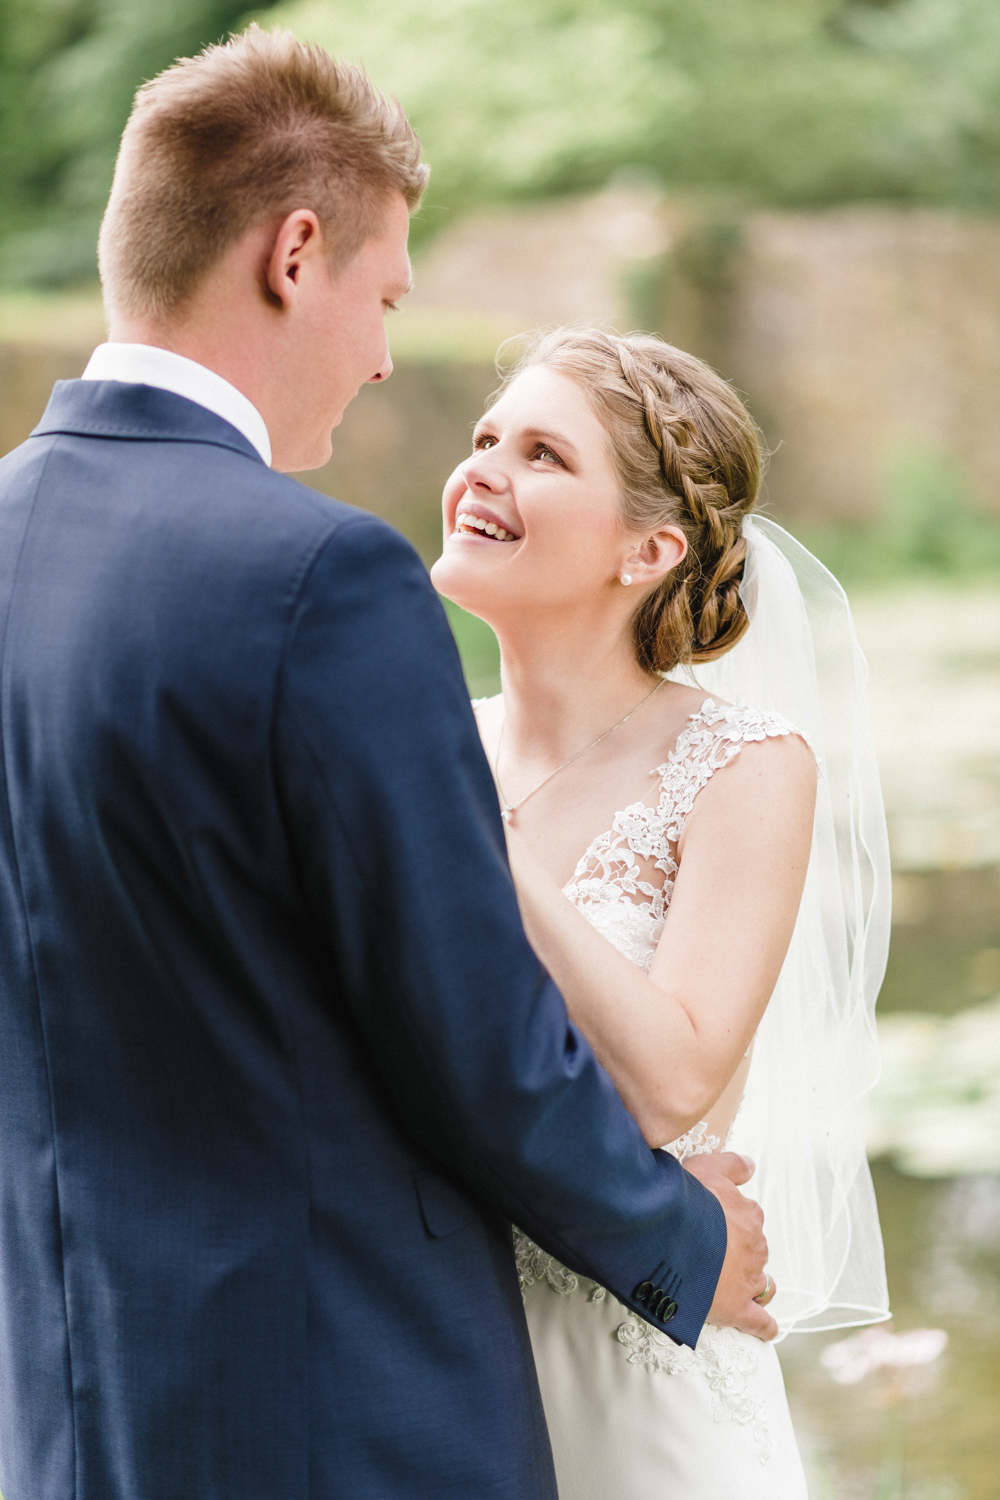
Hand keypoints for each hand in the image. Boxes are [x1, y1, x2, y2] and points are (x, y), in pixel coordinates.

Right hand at [683, 1152, 776, 1341]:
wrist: (671, 1234)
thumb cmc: (685, 1198)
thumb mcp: (707, 1166)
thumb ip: (731, 1165)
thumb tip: (751, 1165)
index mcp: (748, 1215)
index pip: (749, 1217)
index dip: (731, 1221)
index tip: (715, 1223)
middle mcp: (754, 1247)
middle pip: (754, 1250)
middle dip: (740, 1253)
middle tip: (714, 1253)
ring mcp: (748, 1279)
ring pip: (761, 1282)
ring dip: (753, 1284)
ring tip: (735, 1285)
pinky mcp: (737, 1308)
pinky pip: (759, 1321)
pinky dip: (764, 1326)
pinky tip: (766, 1329)